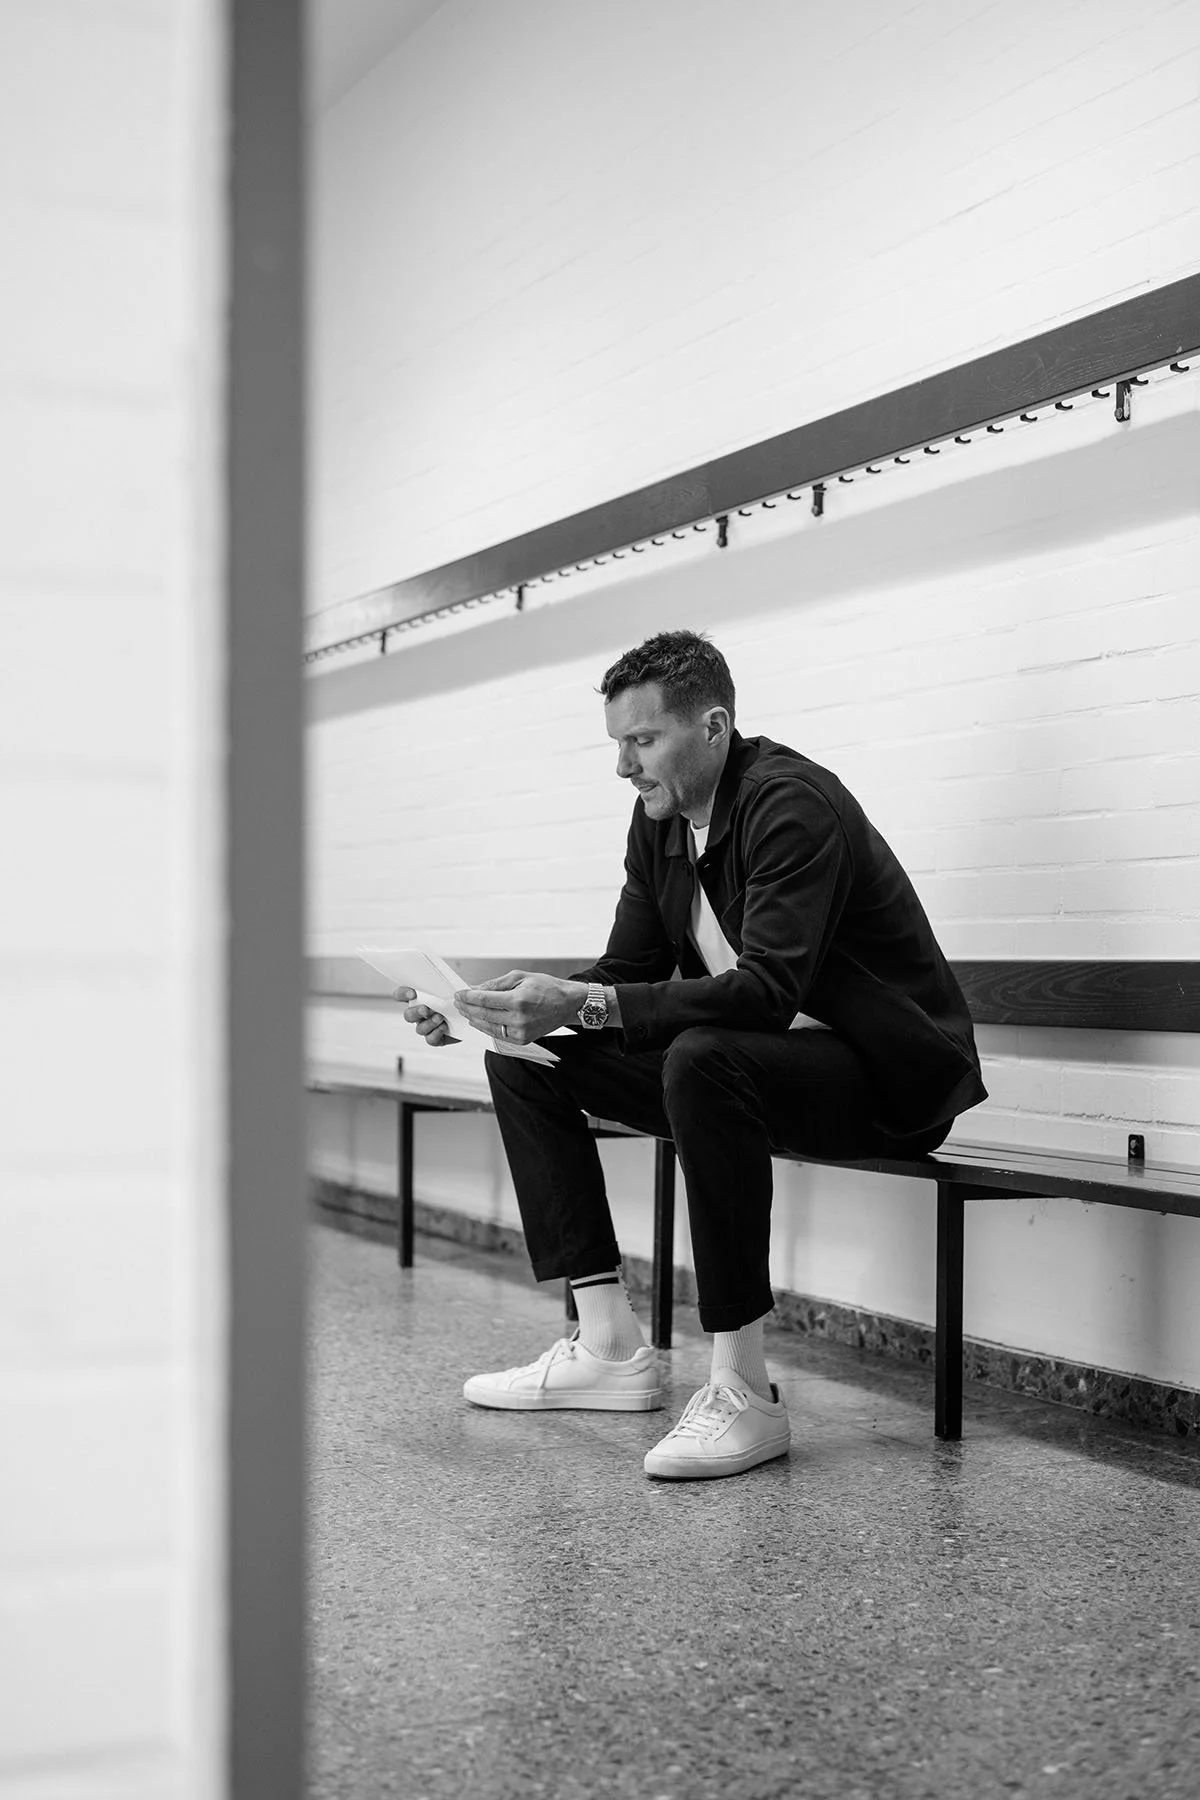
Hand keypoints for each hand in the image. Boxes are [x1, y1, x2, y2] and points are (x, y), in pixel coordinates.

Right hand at [392, 986, 460, 1046]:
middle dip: (415, 1012)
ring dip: (429, 1023)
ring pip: (419, 1029)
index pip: (401, 995)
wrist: (471, 1015)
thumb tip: (447, 983)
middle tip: (425, 1009)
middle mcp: (419, 1014)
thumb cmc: (459, 999)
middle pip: (408, 1015)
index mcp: (419, 999)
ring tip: (440, 1018)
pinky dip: (436, 1033)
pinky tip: (444, 1027)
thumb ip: (446, 985)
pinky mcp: (435, 1038)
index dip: (402, 994)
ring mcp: (426, 1027)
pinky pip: (430, 1039)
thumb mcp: (454, 988)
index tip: (413, 993)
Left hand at [453, 970, 586, 1044]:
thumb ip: (495, 984)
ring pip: (488, 1027)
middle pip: (483, 1014)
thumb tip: (475, 989)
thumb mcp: (520, 977)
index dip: (468, 997)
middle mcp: (519, 1018)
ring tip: (465, 1010)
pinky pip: (498, 1034)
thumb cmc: (547, 988)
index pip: (484, 999)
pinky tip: (479, 1020)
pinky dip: (486, 1027)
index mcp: (518, 1000)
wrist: (568, 1004)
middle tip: (458, 1002)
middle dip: (467, 1007)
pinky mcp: (522, 1040)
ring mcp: (521, 1032)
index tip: (458, 994)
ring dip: (473, 1018)